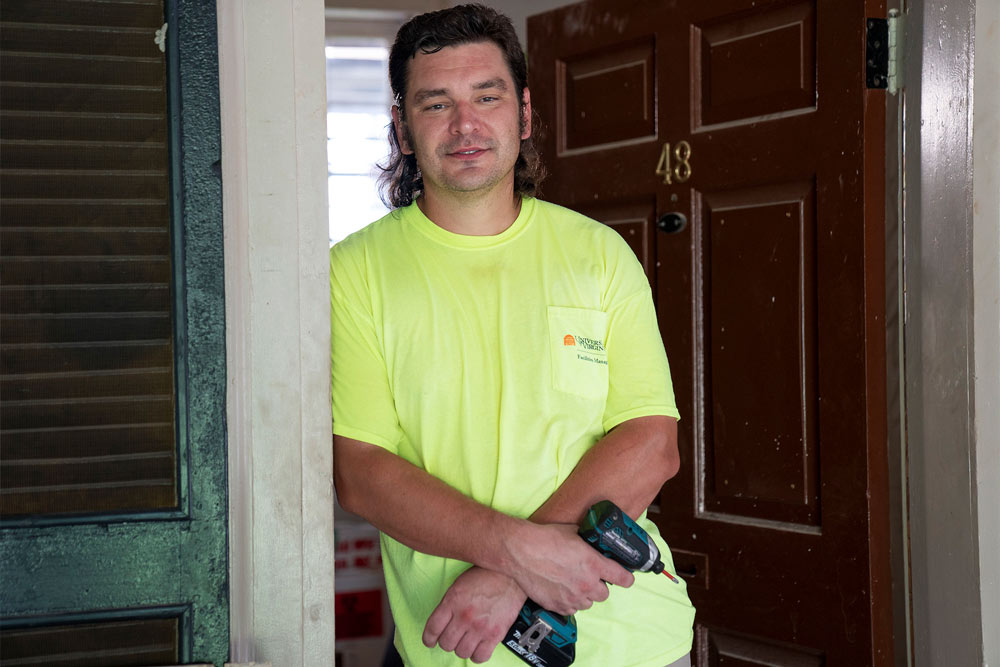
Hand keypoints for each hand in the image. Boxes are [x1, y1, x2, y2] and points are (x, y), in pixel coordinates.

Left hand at [423, 566, 526, 662]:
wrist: (510, 575)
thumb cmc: (485, 576)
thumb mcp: (459, 585)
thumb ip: (449, 604)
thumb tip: (442, 623)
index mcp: (453, 601)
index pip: (433, 629)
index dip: (429, 638)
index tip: (430, 641)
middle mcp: (465, 616)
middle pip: (446, 643)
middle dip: (446, 642)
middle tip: (451, 637)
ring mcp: (480, 627)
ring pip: (461, 652)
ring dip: (461, 648)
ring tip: (466, 641)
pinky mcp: (495, 634)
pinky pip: (480, 656)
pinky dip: (476, 656)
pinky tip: (477, 648)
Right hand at [504, 523, 633, 615]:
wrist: (520, 551)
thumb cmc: (544, 539)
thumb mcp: (572, 532)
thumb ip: (587, 541)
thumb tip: (593, 540)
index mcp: (594, 564)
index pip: (622, 578)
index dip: (626, 578)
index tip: (626, 578)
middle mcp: (586, 584)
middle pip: (605, 594)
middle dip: (599, 585)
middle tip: (589, 576)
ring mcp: (572, 597)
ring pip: (588, 603)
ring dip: (584, 594)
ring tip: (572, 583)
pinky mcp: (558, 606)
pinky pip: (571, 609)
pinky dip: (569, 602)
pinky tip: (561, 590)